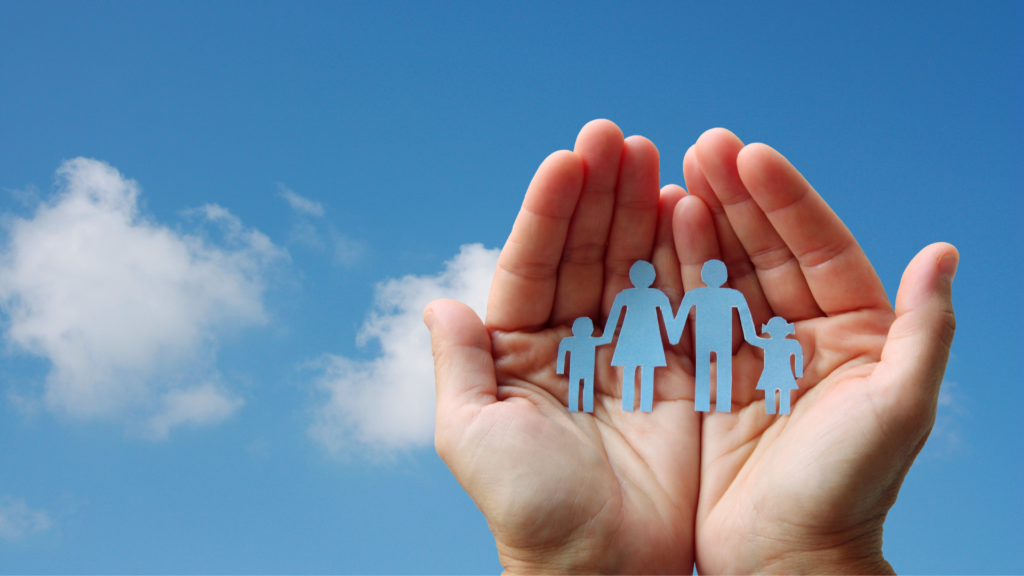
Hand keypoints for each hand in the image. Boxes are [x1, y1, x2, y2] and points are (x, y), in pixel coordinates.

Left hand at [425, 120, 700, 573]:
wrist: (604, 570)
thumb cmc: (529, 511)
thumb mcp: (472, 437)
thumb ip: (457, 367)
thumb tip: (437, 304)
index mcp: (516, 351)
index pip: (531, 265)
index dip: (548, 213)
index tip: (567, 160)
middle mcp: (569, 343)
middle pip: (584, 253)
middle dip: (598, 195)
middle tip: (617, 137)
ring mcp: (624, 353)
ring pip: (631, 267)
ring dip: (641, 212)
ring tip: (655, 157)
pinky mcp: (675, 372)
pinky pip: (679, 305)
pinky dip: (686, 259)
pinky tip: (690, 211)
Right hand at [678, 129, 956, 573]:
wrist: (787, 563)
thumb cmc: (850, 493)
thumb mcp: (897, 411)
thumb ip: (922, 332)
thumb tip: (943, 253)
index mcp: (857, 335)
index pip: (819, 249)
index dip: (786, 200)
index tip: (750, 154)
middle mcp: (805, 337)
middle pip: (767, 251)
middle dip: (736, 198)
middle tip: (701, 147)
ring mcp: (754, 356)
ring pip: (724, 275)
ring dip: (700, 226)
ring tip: (670, 177)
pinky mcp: (711, 381)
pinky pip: (689, 317)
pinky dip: (672, 278)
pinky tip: (653, 238)